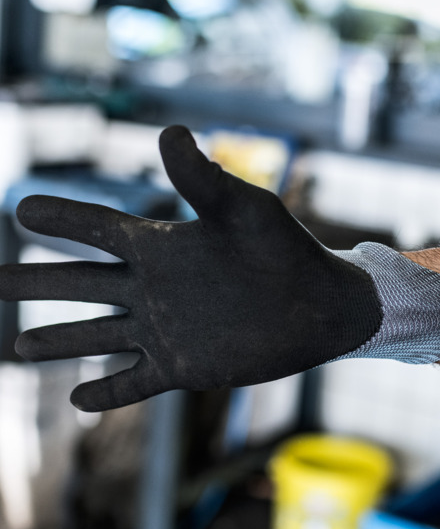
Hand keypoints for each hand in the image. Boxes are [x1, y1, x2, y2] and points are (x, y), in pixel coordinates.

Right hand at [0, 126, 381, 411]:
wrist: (321, 307)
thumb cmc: (287, 252)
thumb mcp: (243, 210)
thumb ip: (202, 179)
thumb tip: (168, 129)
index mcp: (162, 247)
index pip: (98, 229)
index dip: (61, 218)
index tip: (23, 207)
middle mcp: (155, 288)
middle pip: (80, 283)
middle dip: (34, 282)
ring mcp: (165, 330)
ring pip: (97, 336)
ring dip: (59, 340)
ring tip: (20, 348)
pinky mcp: (183, 368)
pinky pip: (134, 382)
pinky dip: (107, 392)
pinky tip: (79, 399)